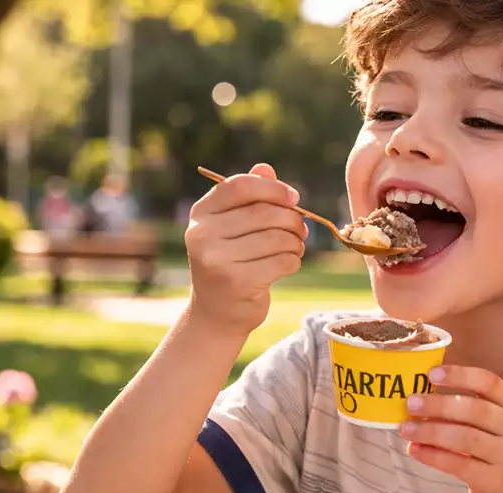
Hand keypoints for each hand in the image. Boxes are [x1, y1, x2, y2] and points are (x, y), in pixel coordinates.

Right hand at [185, 163, 307, 333]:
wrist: (216, 314)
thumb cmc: (230, 262)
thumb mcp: (232, 228)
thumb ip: (248, 198)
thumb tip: (266, 168)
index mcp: (201, 214)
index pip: (239, 187)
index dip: (273, 188)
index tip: (294, 197)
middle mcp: (203, 235)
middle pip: (264, 213)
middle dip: (292, 219)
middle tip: (301, 229)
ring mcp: (217, 260)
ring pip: (277, 238)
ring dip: (296, 242)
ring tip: (295, 247)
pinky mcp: (238, 282)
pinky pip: (283, 261)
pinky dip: (294, 261)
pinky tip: (288, 264)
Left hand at [399, 365, 502, 492]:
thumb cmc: (500, 457)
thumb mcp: (496, 428)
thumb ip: (468, 411)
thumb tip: (422, 396)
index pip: (489, 383)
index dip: (460, 375)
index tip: (432, 374)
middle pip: (475, 410)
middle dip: (439, 404)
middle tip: (411, 403)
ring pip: (465, 437)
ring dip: (431, 431)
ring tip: (406, 428)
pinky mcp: (495, 482)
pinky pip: (458, 464)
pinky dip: (433, 455)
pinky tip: (415, 450)